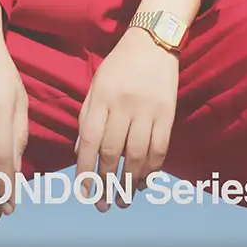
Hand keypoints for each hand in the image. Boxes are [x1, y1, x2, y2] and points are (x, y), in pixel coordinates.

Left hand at [75, 27, 178, 209]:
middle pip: (113, 151)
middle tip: (103, 204)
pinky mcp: (168, 113)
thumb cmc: (119, 66)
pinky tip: (145, 181)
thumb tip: (78, 153)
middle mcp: (123, 105)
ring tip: (123, 200)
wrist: (152, 42)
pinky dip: (153, 168)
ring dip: (130, 181)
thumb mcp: (96, 86)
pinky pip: (160, 147)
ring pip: (137, 154)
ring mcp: (147, 110)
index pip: (89, 140)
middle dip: (106, 182)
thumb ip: (87, 118)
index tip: (83, 191)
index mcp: (101, 98)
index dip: (85, 169)